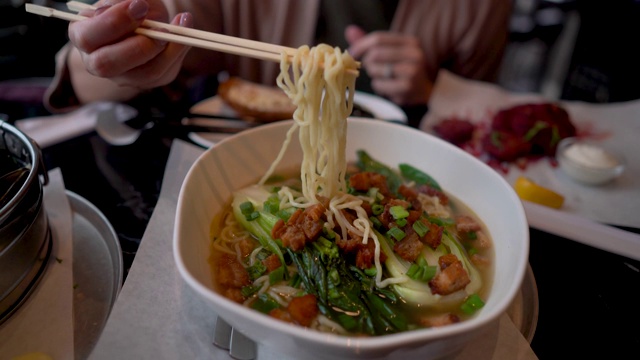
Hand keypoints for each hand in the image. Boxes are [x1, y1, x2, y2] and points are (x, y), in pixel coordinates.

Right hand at [68, 0, 191, 90]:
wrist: (144, 18)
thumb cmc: (128, 4)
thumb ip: (124, 1)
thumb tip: (135, 7)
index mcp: (83, 35)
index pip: (88, 37)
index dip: (114, 23)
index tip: (140, 5)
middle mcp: (96, 62)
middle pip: (108, 65)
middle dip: (137, 46)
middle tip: (159, 27)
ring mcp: (122, 76)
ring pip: (145, 73)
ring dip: (167, 49)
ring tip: (179, 23)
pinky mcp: (147, 81)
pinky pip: (164, 73)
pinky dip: (179, 50)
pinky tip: (185, 28)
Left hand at [345, 25, 431, 105]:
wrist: (423, 92)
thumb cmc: (403, 69)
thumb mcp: (392, 52)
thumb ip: (372, 42)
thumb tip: (350, 30)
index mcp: (411, 42)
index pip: (378, 38)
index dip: (361, 45)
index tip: (351, 52)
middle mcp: (414, 54)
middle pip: (375, 54)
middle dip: (367, 62)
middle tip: (371, 68)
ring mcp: (411, 71)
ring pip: (375, 69)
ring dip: (373, 75)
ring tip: (383, 77)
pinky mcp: (406, 87)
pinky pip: (378, 84)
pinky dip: (378, 86)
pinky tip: (387, 87)